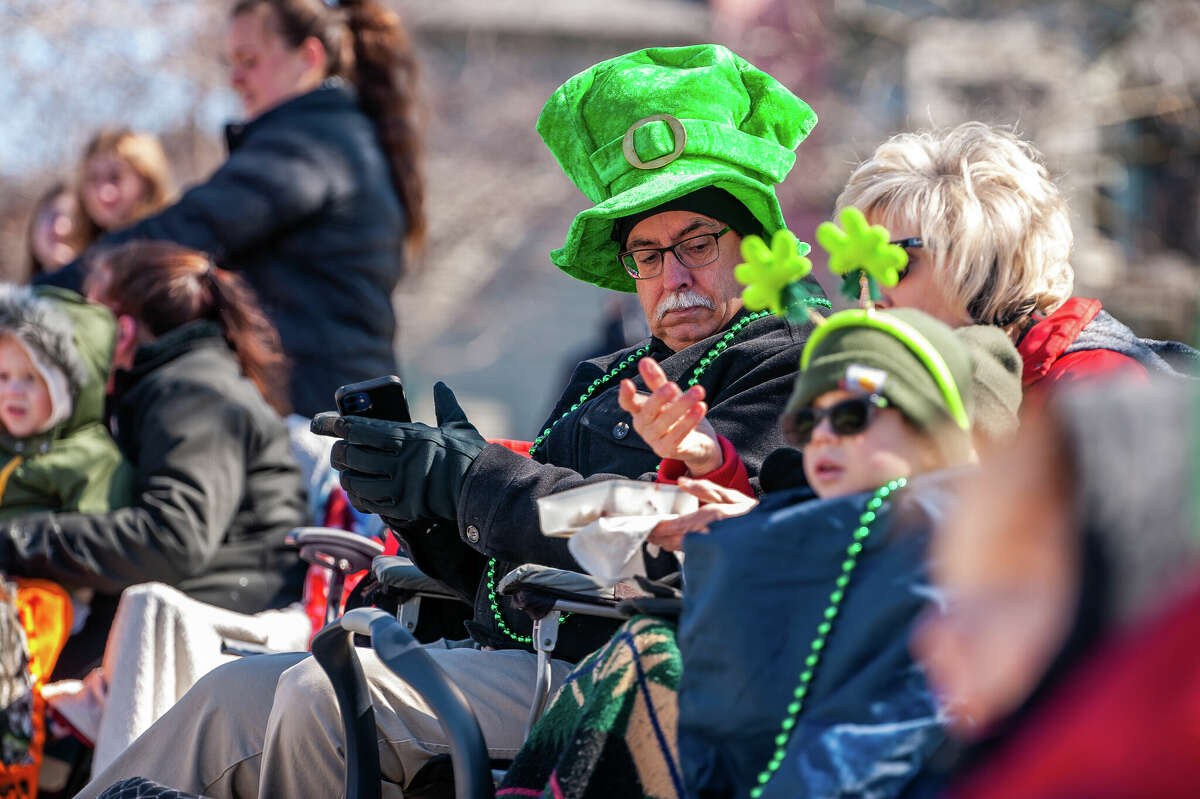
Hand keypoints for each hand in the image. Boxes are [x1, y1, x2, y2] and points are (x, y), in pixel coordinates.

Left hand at [311, 382, 485, 521]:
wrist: (482, 488)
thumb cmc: (470, 455)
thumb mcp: (458, 425)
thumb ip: (445, 405)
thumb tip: (441, 386)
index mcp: (408, 435)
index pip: (359, 428)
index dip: (334, 424)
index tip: (319, 422)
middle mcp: (399, 459)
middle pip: (350, 454)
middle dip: (338, 452)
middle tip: (338, 451)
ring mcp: (399, 484)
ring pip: (354, 479)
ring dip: (346, 475)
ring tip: (348, 471)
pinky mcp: (402, 506)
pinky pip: (367, 502)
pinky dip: (357, 496)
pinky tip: (358, 492)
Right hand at [618, 357, 720, 474]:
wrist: (698, 443)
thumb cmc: (679, 416)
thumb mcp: (670, 396)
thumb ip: (657, 381)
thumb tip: (644, 360)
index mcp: (640, 411)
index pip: (627, 403)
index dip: (625, 395)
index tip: (626, 383)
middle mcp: (643, 426)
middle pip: (649, 411)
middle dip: (660, 397)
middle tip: (673, 385)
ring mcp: (654, 440)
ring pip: (666, 422)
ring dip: (683, 405)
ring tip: (698, 391)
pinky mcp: (667, 450)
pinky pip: (678, 435)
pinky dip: (689, 421)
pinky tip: (701, 407)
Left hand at [646, 477, 756, 551]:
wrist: (770, 534)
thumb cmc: (751, 514)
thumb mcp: (730, 495)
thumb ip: (704, 489)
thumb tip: (682, 481)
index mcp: (711, 517)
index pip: (677, 525)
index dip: (660, 527)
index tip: (649, 525)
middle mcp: (709, 534)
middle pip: (675, 540)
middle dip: (659, 537)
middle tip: (646, 532)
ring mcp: (711, 547)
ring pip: (681, 548)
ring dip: (666, 543)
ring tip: (655, 537)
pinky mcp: (713, 555)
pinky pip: (691, 553)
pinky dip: (679, 547)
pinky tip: (672, 543)